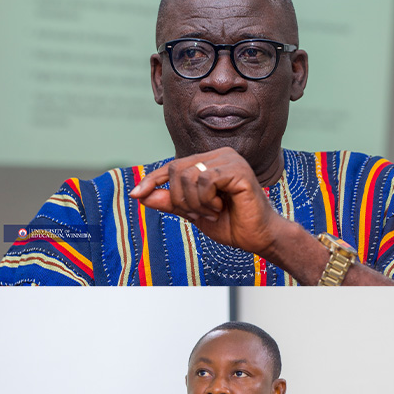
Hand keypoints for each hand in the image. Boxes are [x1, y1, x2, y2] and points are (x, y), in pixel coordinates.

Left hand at [129, 148, 284, 255]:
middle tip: (198, 214)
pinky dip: (206, 199)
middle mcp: (221, 155)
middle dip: (180, 198)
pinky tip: (220, 207)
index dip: (152, 180)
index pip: (173, 166)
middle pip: (176, 170)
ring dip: (194, 202)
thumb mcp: (194, 213)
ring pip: (189, 175)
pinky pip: (205, 180)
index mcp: (211, 162)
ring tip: (212, 212)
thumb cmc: (232, 225)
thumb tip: (143, 195)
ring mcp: (231, 160)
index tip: (136, 195)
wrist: (258, 238)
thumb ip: (171, 202)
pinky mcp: (238, 170)